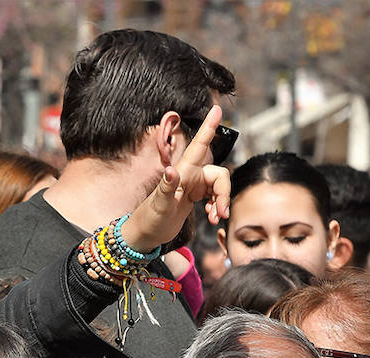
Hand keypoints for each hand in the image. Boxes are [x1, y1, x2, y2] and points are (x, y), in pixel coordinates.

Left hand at [121, 104, 232, 252]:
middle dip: (224, 193)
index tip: (217, 109)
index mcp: (182, 172)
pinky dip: (218, 206)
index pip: (199, 145)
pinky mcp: (194, 196)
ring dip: (222, 202)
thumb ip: (166, 188)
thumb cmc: (149, 219)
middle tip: (219, 214)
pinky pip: (215, 196)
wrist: (145, 235)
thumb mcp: (159, 205)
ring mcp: (193, 185)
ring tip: (215, 218)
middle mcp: (189, 175)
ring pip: (219, 186)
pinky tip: (212, 218)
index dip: (209, 127)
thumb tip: (171, 171)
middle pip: (219, 175)